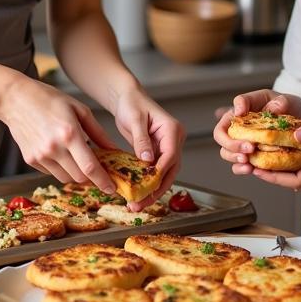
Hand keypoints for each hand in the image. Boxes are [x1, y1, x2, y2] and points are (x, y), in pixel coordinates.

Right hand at [0, 75, 118, 193]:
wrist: (16, 99)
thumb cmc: (49, 99)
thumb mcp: (79, 109)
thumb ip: (98, 132)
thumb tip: (113, 149)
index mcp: (69, 134)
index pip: (90, 167)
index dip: (103, 181)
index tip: (112, 188)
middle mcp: (54, 148)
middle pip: (79, 177)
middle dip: (91, 177)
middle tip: (97, 169)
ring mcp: (40, 156)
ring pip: (66, 178)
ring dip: (76, 174)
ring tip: (78, 158)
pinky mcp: (31, 160)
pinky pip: (52, 172)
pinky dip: (61, 168)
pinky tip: (61, 153)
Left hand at [112, 87, 185, 209]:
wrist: (127, 97)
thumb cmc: (132, 102)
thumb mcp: (135, 119)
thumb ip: (141, 140)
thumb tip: (146, 160)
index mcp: (172, 130)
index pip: (170, 155)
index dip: (160, 172)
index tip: (148, 187)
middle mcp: (173, 140)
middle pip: (170, 169)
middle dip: (156, 189)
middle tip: (140, 203)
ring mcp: (166, 147)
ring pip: (164, 174)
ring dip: (152, 190)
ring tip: (137, 204)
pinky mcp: (157, 153)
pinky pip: (155, 171)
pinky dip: (147, 183)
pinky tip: (137, 195)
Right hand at [212, 89, 300, 177]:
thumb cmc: (293, 114)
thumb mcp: (291, 102)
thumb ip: (282, 101)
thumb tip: (273, 107)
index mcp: (249, 106)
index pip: (237, 103)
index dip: (236, 108)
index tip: (241, 113)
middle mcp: (241, 125)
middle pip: (221, 133)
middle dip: (231, 142)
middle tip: (249, 147)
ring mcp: (242, 142)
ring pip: (225, 151)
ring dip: (234, 157)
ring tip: (248, 160)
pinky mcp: (248, 157)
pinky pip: (237, 165)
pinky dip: (240, 168)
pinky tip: (250, 168)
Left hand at [250, 100, 300, 190]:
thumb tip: (297, 136)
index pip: (298, 179)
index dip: (275, 177)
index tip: (256, 169)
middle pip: (294, 181)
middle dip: (270, 175)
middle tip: (248, 165)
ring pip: (296, 175)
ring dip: (275, 170)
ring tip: (255, 160)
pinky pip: (300, 167)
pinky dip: (284, 163)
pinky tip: (271, 153)